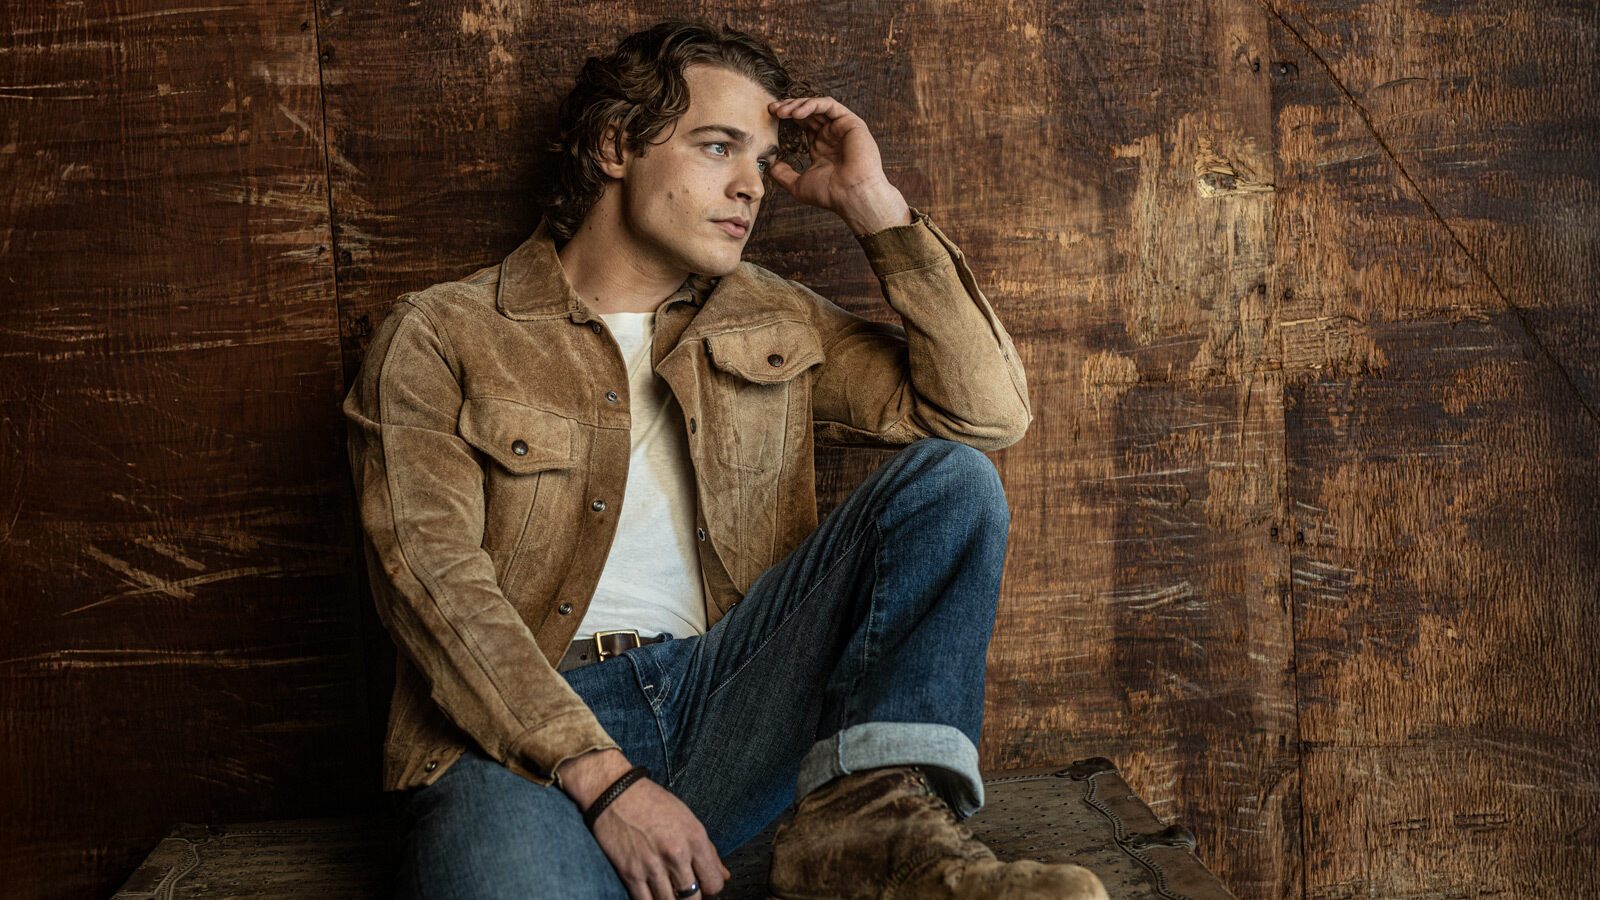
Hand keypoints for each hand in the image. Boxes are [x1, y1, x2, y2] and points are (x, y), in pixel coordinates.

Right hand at [556, 749, 729, 897]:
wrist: (615, 793)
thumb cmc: (653, 803)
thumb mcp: (688, 819)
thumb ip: (709, 850)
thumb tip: (724, 875)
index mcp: (695, 839)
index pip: (713, 883)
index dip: (709, 888)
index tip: (702, 885)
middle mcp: (676, 854)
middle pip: (693, 899)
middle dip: (691, 898)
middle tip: (684, 890)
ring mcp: (653, 866)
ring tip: (668, 890)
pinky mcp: (630, 873)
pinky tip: (652, 894)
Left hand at [766, 96, 910, 234]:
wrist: (851, 196)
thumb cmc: (830, 194)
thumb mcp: (799, 185)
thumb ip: (784, 174)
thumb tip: (770, 167)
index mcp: (821, 147)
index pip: (803, 124)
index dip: (787, 117)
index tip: (770, 116)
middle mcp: (832, 135)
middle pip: (808, 112)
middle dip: (789, 107)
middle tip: (772, 109)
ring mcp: (841, 128)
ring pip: (817, 105)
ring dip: (797, 104)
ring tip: (782, 112)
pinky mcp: (851, 122)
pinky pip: (829, 105)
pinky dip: (812, 105)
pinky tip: (797, 113)